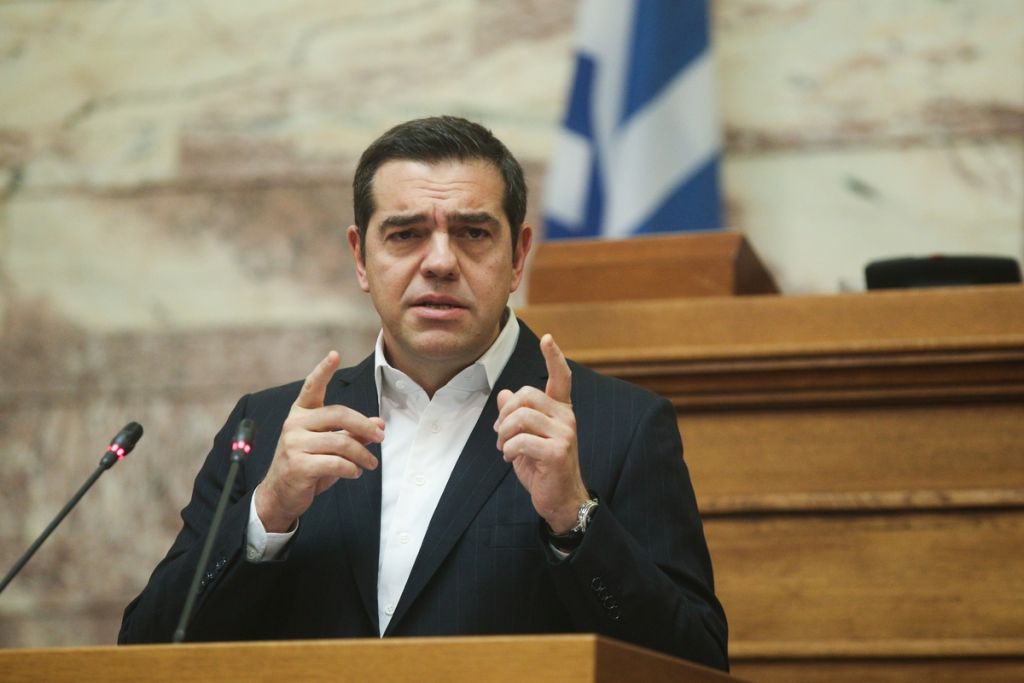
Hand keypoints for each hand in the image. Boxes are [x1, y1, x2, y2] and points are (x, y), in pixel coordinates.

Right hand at [254, 351, 383, 532]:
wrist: (281, 495)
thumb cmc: (308, 465)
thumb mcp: (331, 446)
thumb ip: (353, 432)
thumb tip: (379, 424)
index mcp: (301, 413)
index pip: (312, 387)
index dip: (323, 370)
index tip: (334, 354)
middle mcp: (294, 424)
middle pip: (339, 414)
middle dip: (365, 426)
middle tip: (380, 437)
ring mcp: (294, 444)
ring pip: (341, 441)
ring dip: (363, 454)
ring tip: (371, 463)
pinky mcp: (298, 465)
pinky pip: (336, 462)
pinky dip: (352, 469)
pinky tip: (355, 473)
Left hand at [494, 334, 588, 532]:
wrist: (560, 500)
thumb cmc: (543, 468)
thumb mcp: (526, 439)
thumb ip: (517, 416)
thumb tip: (505, 394)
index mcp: (560, 411)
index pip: (561, 378)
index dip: (554, 357)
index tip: (548, 339)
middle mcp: (566, 418)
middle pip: (526, 395)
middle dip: (505, 414)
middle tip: (501, 435)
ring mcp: (565, 434)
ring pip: (520, 417)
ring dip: (504, 434)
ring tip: (504, 448)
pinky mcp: (558, 451)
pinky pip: (521, 440)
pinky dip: (508, 450)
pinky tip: (511, 459)